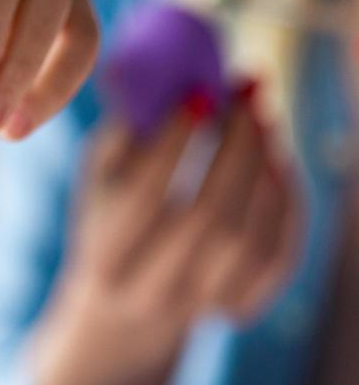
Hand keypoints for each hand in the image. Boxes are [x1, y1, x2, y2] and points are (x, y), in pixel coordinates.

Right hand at [29, 85, 302, 384]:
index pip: (143, 202)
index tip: (199, 94)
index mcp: (103, 259)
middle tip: (247, 96)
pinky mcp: (237, 311)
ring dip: (266, 172)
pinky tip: (278, 165)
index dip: (175, 146)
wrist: (120, 312)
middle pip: (208, 220)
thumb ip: (121, 134)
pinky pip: (278, 258)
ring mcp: (197, 306)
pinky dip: (287, 207)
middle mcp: (149, 291)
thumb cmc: (108, 226)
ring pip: (250, 240)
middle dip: (235, 149)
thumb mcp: (96, 185)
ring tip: (264, 122)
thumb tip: (143, 71)